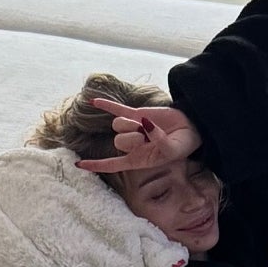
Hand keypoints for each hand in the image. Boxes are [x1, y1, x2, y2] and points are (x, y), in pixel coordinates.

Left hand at [75, 100, 201, 174]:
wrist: (190, 128)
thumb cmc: (182, 145)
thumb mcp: (172, 150)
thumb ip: (158, 141)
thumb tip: (144, 124)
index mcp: (138, 160)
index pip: (112, 164)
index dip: (95, 165)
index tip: (78, 164)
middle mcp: (132, 146)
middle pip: (118, 141)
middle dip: (131, 138)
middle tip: (146, 138)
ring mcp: (133, 128)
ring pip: (118, 125)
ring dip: (131, 124)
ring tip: (147, 126)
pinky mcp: (137, 113)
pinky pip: (117, 108)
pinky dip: (106, 105)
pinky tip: (93, 101)